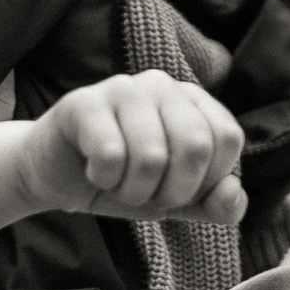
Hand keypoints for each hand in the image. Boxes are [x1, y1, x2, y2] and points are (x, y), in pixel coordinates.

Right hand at [19, 71, 245, 224]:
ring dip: (133, 191)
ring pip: (151, 156)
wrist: (57, 177)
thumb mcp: (175, 200)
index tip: (179, 189)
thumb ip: (214, 204)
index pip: (227, 138)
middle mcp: (162, 85)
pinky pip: (110, 154)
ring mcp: (122, 88)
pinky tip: (93, 172)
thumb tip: (233, 192)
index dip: (208, 180)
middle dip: (172, 191)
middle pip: (196, 145)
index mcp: (192, 102)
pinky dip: (104, 180)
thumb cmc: (122, 181)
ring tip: (117, 183)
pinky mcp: (83, 102)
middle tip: (147, 195)